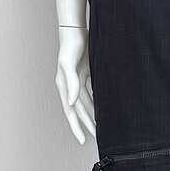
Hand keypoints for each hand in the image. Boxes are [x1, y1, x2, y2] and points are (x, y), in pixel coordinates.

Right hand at [55, 25, 95, 143]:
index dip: (76, 127)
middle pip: (80, 111)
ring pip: (87, 103)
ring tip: (102, 128)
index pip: (71, 112)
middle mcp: (71, 86)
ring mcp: (79, 80)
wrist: (77, 29)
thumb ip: (70, 83)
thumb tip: (71, 103)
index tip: (82, 141)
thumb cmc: (70, 45)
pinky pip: (92, 93)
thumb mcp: (68, 64)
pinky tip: (105, 108)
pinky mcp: (87, 74)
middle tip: (98, 138)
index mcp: (64, 86)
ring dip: (94, 115)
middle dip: (88, 125)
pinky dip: (98, 102)